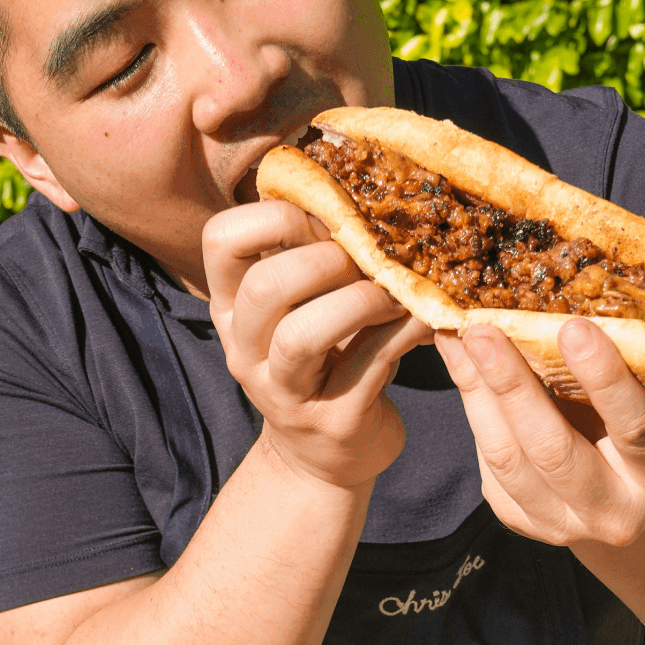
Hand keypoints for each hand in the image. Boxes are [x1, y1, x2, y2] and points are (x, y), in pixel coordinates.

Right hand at [203, 201, 429, 486]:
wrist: (323, 458)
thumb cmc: (322, 361)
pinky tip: (423, 318)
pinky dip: (402, 331)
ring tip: (392, 292)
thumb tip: (363, 186)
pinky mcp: (333, 421)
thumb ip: (310, 257)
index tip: (321, 219)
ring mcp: (283, 392)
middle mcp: (245, 350)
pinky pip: (368, 364)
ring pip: (304, 333)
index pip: (221, 239)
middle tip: (365, 259)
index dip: (273, 214)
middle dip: (325, 258)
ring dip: (359, 299)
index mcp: (232, 308)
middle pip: (266, 285)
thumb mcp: (300, 308)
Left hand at [435, 317, 644, 547]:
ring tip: (459, 339)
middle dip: (513, 384)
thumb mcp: (644, 412)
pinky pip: (488, 461)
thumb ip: (620, 377)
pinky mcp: (520, 519)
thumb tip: (560, 309)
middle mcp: (611, 512)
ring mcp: (560, 524)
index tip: (575, 328)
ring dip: (478, 391)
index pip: (635, 429)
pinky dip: (473, 406)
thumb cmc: (631, 436)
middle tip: (484, 331)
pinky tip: (462, 364)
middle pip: (552, 449)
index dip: (606, 380)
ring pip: (506, 456)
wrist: (616, 504)